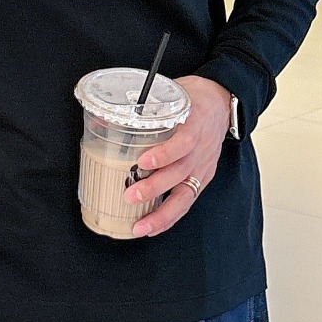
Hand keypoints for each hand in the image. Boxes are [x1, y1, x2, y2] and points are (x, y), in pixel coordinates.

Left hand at [124, 76, 232, 238]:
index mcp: (195, 124)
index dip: (164, 153)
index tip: (143, 161)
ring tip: (140, 226)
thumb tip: (100, 119)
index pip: (183, 142)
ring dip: (161, 213)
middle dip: (154, 187)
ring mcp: (202, 166)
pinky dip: (170, 217)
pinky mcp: (203, 178)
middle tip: (130, 195)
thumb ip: (141, 108)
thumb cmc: (192, 99)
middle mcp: (200, 150)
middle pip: (180, 172)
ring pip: (185, 194)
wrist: (221, 104)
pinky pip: (187, 201)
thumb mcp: (170, 94)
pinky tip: (153, 228)